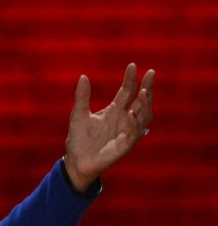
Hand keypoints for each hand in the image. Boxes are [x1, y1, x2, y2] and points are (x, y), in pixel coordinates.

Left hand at [63, 63, 154, 191]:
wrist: (75, 160)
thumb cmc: (79, 138)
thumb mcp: (78, 114)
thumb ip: (82, 97)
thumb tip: (83, 76)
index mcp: (115, 110)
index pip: (127, 91)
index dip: (130, 79)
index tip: (132, 65)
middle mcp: (124, 119)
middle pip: (141, 101)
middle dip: (147, 87)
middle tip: (150, 74)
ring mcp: (127, 132)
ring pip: (144, 116)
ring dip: (146, 104)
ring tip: (144, 92)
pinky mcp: (125, 145)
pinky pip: (136, 134)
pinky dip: (136, 124)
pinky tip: (134, 114)